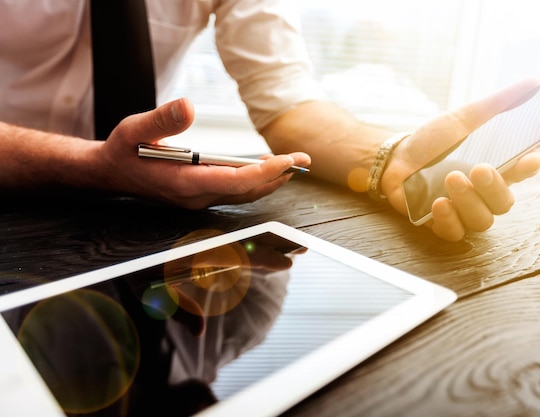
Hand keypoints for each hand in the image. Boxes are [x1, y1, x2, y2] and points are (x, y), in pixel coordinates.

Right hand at [96, 98, 310, 208]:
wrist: (109, 173)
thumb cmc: (122, 150)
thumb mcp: (133, 130)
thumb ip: (161, 121)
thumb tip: (188, 105)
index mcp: (183, 183)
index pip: (234, 182)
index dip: (264, 173)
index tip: (287, 160)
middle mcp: (196, 197)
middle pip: (247, 191)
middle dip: (278, 176)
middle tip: (304, 160)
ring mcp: (199, 200)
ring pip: (244, 195)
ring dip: (270, 180)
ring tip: (294, 164)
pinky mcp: (200, 196)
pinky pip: (235, 192)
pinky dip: (255, 182)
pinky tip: (269, 169)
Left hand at [381, 79, 539, 240]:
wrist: (399, 156)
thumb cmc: (437, 140)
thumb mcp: (465, 118)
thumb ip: (497, 105)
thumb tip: (535, 82)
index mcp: (497, 168)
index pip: (522, 172)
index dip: (528, 167)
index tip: (530, 158)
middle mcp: (483, 194)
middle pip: (503, 203)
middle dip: (494, 187)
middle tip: (479, 169)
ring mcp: (463, 211)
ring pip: (481, 221)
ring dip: (469, 202)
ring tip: (452, 178)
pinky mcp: (440, 223)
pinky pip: (453, 233)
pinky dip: (449, 221)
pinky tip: (439, 204)